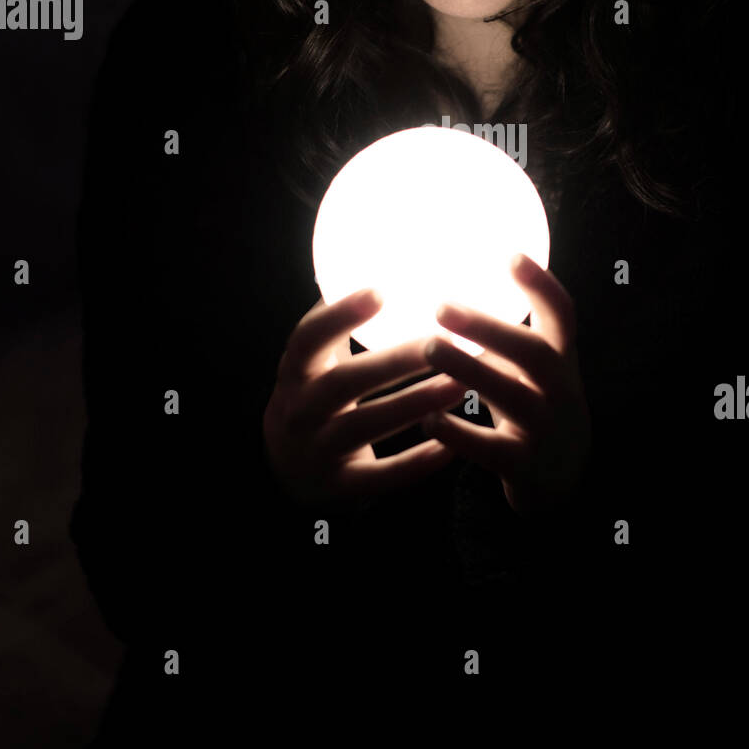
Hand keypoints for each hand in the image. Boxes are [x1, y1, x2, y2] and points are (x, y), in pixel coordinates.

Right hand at [263, 287, 465, 510]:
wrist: (287, 475)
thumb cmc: (316, 400)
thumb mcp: (315, 364)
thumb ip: (339, 326)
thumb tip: (376, 259)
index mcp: (294, 373)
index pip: (309, 338)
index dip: (340, 315)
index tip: (381, 290)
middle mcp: (299, 411)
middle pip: (345, 382)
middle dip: (396, 361)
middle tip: (444, 340)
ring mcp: (316, 452)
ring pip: (367, 427)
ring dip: (416, 403)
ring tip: (462, 385)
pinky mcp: (338, 489)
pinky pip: (381, 477)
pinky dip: (416, 463)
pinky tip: (452, 445)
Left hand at [422, 254, 591, 516]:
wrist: (562, 482)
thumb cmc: (532, 407)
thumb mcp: (530, 370)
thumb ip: (501, 338)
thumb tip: (443, 290)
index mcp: (561, 360)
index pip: (562, 314)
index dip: (540, 285)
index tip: (511, 256)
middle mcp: (560, 390)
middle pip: (534, 352)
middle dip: (490, 328)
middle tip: (441, 307)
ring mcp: (546, 430)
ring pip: (513, 396)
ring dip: (470, 370)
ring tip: (429, 348)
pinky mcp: (527, 468)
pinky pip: (493, 449)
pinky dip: (461, 435)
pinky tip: (428, 420)